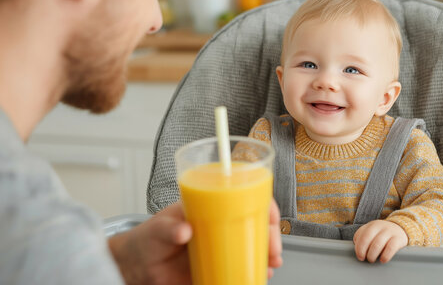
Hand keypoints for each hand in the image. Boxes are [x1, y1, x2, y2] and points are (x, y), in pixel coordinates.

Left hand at [109, 199, 282, 284]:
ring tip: (270, 267)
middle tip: (273, 251)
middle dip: (270, 236)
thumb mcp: (157, 228)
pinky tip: (258, 277)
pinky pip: (239, 268)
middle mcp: (219, 225)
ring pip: (251, 246)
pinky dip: (252, 273)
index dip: (262, 205)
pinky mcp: (216, 266)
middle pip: (254, 223)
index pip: (244, 197)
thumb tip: (184, 230)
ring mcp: (219, 246)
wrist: (137, 266)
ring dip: (266, 255)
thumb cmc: (147, 238)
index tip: (271, 218)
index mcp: (210, 207)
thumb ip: (169, 228)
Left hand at [353, 220, 407, 263]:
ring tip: (371, 260)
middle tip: (363, 258)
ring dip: (372, 254)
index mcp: (371, 225)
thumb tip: (357, 249)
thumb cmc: (383, 234)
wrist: (401, 229)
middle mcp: (379, 226)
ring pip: (377, 243)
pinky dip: (385, 256)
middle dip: (362, 250)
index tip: (359, 255)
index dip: (358, 246)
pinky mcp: (398, 239)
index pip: (360, 234)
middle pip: (366, 237)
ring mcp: (389, 231)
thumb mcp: (373, 232)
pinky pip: (390, 248)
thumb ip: (363, 237)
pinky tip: (382, 260)